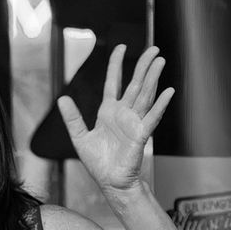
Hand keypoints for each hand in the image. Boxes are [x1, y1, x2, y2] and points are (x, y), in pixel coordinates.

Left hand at [59, 44, 175, 195]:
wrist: (110, 182)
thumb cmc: (99, 162)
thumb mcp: (80, 138)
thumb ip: (72, 118)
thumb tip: (62, 99)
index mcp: (109, 112)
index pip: (114, 82)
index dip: (116, 65)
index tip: (121, 47)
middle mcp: (124, 114)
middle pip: (135, 85)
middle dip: (143, 66)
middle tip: (153, 49)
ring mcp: (134, 123)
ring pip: (145, 96)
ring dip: (153, 79)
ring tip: (160, 61)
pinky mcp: (141, 135)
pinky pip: (151, 117)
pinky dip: (160, 105)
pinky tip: (168, 91)